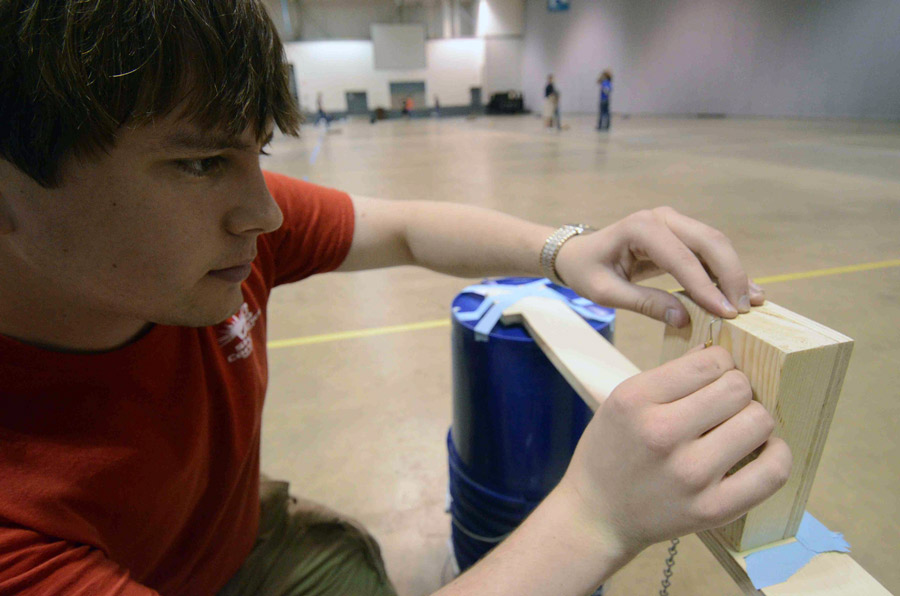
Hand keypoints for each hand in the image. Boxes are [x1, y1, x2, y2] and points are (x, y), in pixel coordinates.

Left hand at [553, 207, 764, 326]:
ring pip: (715, 244)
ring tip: (752, 304)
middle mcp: (662, 218)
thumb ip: (644, 303)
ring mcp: (674, 222)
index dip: (706, 286)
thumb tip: (684, 318)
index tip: (726, 313)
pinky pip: (709, 250)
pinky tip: (745, 291)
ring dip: (735, 272)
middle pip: (708, 242)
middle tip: (743, 310)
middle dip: (731, 275)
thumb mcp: (606, 293)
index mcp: (640, 228)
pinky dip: (727, 271)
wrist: (579, 254)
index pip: (681, 258)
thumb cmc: (587, 271)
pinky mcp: (681, 233)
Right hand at [559, 346, 791, 556]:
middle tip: (724, 403)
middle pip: (738, 388)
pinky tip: (762, 450)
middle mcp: (662, 434)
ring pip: (759, 422)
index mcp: (636, 400)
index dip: (720, 363)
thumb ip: (670, 376)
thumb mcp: (622, 400)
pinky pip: (772, 471)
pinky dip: (777, 454)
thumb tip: (722, 353)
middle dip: (737, 389)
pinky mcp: (713, 509)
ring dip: (754, 419)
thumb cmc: (611, 451)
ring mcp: (690, 474)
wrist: (598, 515)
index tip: (714, 376)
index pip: (710, 362)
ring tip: (737, 426)